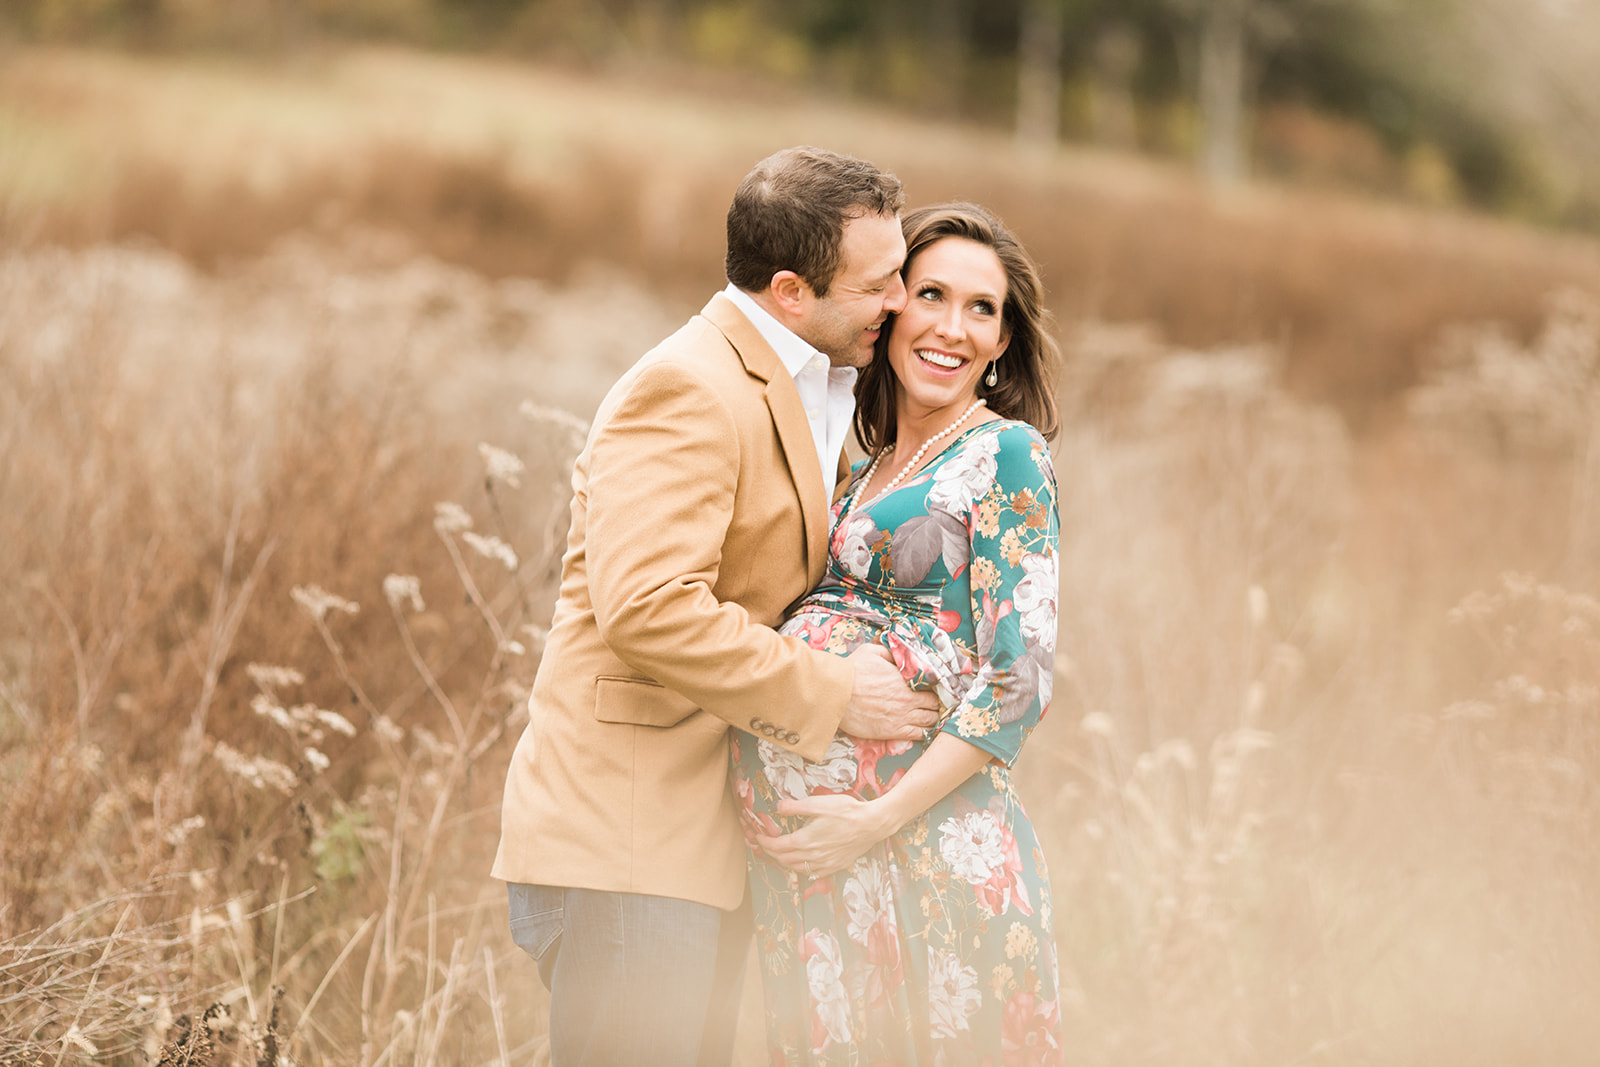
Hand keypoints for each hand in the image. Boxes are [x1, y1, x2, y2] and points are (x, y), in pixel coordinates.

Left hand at [755, 793, 898, 878]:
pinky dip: (801, 868)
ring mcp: (824, 864)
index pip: (776, 847)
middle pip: (783, 860)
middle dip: (771, 852)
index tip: (758, 837)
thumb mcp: (818, 803)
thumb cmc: (847, 812)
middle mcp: (812, 856)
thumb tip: (778, 808)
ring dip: (784, 862)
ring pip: (796, 869)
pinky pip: (812, 873)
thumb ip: (795, 807)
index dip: (764, 842)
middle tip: (765, 844)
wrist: (872, 824)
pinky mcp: (835, 866)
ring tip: (780, 853)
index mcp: (805, 841)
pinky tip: (802, 862)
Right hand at [839, 645, 938, 740]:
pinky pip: (918, 735)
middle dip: (936, 704)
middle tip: (935, 704)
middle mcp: (907, 699)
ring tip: (930, 717)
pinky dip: (923, 733)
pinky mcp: (892, 732)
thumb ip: (890, 653)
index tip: (933, 688)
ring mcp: (901, 717)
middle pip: (934, 705)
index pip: (932, 685)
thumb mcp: (871, 652)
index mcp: (905, 680)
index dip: (934, 687)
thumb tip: (899, 654)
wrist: (836, 694)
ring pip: (929, 721)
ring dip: (932, 719)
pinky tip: (922, 730)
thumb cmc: (851, 672)